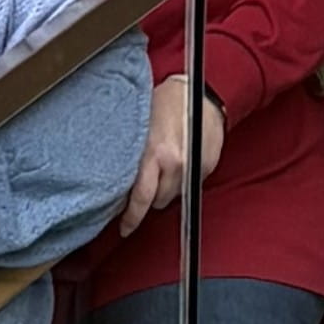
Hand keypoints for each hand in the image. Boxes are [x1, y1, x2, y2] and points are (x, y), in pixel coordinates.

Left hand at [114, 75, 225, 235]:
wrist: (200, 94)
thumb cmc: (165, 103)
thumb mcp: (140, 125)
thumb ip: (132, 154)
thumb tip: (116, 181)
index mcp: (154, 153)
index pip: (141, 197)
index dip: (131, 218)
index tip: (125, 229)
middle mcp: (176, 164)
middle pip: (158, 201)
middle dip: (149, 197)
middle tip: (145, 183)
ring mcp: (194, 167)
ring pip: (174, 196)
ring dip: (166, 189)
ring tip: (162, 167)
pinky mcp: (207, 168)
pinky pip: (190, 186)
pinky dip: (182, 180)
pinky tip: (177, 162)